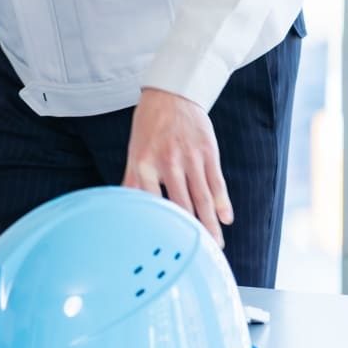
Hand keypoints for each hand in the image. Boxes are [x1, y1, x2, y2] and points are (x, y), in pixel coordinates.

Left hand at [122, 88, 232, 245]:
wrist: (172, 92)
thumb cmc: (149, 126)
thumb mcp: (135, 151)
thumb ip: (131, 182)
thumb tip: (120, 209)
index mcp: (144, 164)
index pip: (150, 201)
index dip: (157, 225)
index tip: (161, 248)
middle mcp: (167, 162)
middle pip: (181, 204)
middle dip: (190, 232)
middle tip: (197, 256)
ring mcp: (190, 156)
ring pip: (201, 196)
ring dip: (209, 223)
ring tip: (215, 246)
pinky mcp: (208, 151)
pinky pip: (216, 181)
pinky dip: (223, 201)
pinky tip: (226, 219)